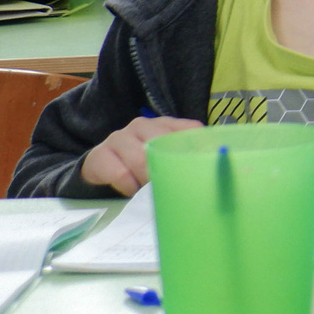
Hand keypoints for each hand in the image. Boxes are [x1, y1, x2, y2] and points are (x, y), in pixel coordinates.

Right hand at [79, 116, 203, 194]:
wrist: (102, 167)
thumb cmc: (143, 163)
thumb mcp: (167, 156)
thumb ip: (188, 154)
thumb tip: (213, 163)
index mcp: (165, 123)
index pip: (190, 129)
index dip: (199, 149)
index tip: (203, 169)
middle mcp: (143, 125)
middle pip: (163, 144)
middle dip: (168, 169)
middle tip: (171, 185)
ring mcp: (119, 137)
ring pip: (140, 160)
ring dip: (148, 180)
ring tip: (149, 190)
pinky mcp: (100, 154)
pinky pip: (119, 173)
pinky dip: (129, 186)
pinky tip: (132, 190)